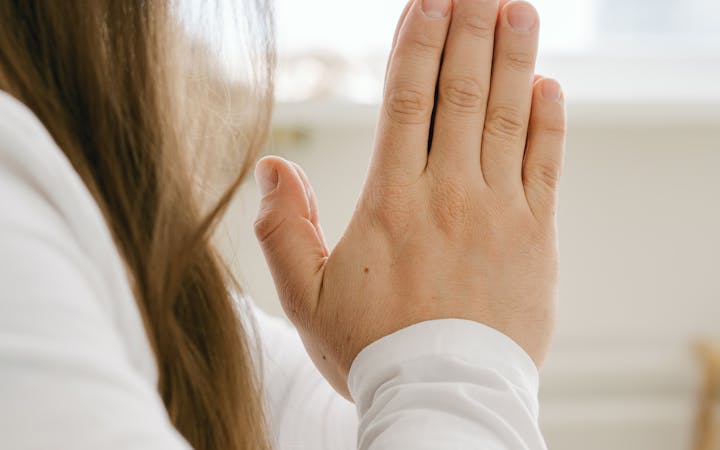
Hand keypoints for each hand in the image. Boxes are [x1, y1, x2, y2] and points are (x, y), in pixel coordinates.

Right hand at [253, 0, 565, 398]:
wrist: (441, 396)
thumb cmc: (371, 347)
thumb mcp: (305, 296)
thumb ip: (284, 228)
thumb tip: (273, 167)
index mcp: (392, 201)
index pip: (406, 101)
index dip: (417, 44)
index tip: (427, 1)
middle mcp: (448, 194)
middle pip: (460, 93)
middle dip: (468, 30)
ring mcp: (498, 213)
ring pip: (507, 118)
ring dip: (513, 57)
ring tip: (516, 9)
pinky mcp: (536, 238)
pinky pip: (545, 167)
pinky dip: (548, 122)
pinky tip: (547, 86)